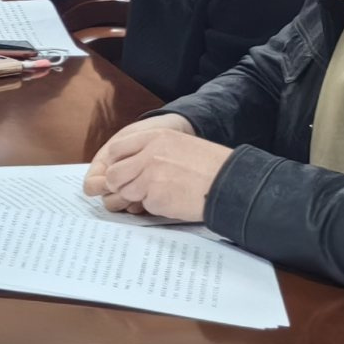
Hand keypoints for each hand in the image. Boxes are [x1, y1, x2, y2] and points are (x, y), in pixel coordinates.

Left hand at [84, 116, 227, 220]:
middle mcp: (149, 155)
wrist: (230, 183)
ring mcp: (150, 178)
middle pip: (114, 174)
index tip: (122, 171)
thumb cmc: (208, 165)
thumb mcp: (178, 143)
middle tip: (133, 189)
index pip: (115, 150)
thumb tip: (126, 163)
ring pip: (125, 191)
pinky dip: (155, 206)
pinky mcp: (156, 198)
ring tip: (160, 193)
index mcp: (154, 138)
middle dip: (120, 184)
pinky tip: (173, 200)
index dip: (115, 164)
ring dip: (137, 196)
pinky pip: (144, 205)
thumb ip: (150, 149)